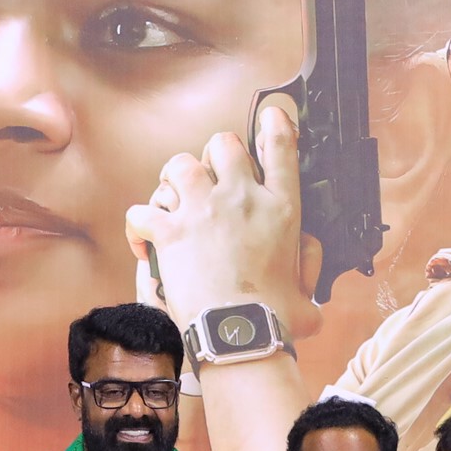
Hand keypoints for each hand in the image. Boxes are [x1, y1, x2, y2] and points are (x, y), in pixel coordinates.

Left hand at [125, 106, 322, 340]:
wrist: (240, 334)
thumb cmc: (275, 318)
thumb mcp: (308, 289)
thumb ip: (310, 262)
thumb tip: (309, 249)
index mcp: (281, 208)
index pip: (282, 148)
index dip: (276, 123)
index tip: (271, 115)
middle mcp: (242, 199)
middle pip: (223, 145)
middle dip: (212, 156)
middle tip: (207, 180)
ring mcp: (204, 211)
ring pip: (179, 165)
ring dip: (172, 180)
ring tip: (171, 199)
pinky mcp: (171, 232)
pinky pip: (142, 211)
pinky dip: (139, 224)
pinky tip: (144, 241)